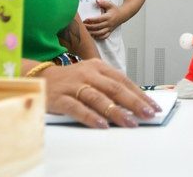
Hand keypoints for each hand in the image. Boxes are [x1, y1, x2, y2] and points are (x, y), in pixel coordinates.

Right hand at [40, 58, 160, 127]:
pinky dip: (91, 117)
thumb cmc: (71, 80)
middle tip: (148, 114)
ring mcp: (74, 85)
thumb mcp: (92, 77)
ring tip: (130, 122)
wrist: (39, 78)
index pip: (124, 81)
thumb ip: (110, 87)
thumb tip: (135, 103)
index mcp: (98, 67)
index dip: (140, 94)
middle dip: (134, 103)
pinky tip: (102, 125)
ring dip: (116, 112)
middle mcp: (88, 74)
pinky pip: (77, 108)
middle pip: (115, 88)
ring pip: (99, 98)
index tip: (153, 106)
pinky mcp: (60, 98)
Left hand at [83, 0, 121, 39]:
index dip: (91, 20)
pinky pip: (104, 36)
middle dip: (89, 27)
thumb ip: (103, 2)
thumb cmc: (115, 10)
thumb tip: (97, 0)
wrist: (123, 15)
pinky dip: (98, 37)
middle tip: (83, 25)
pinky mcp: (110, 31)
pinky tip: (93, 35)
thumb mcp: (110, 4)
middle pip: (98, 27)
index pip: (98, 19)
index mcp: (108, 17)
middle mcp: (108, 23)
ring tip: (86, 31)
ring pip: (100, 33)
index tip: (85, 20)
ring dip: (92, 33)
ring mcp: (109, 28)